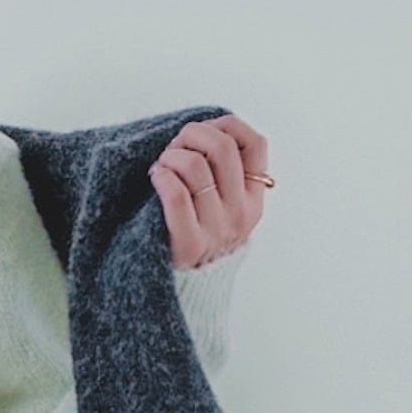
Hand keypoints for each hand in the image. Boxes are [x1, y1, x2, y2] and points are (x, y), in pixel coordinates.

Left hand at [151, 113, 270, 266]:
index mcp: (253, 198)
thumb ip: (224, 170)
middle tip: (174, 148)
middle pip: (222, 147)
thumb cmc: (194, 231)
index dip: (225, 126)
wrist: (181, 286)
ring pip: (195, 165)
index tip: (203, 133)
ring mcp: (217, 229)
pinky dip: (161, 176)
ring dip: (170, 157)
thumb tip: (210, 127)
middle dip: (191, 136)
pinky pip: (176, 194)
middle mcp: (241, 213)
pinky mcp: (189, 243)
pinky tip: (155, 178)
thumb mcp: (222, 203)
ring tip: (162, 167)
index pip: (255, 144)